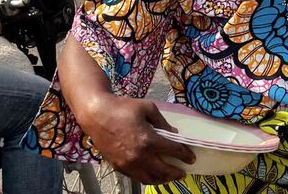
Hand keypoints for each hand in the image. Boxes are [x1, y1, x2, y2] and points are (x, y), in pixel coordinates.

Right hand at [76, 94, 195, 184]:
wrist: (96, 114)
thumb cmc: (122, 107)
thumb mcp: (148, 108)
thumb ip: (162, 122)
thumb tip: (174, 134)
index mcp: (148, 140)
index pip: (173, 151)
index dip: (185, 155)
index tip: (191, 158)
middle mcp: (139, 156)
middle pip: (164, 171)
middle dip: (176, 173)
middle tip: (183, 172)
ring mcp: (128, 164)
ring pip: (150, 179)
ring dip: (163, 179)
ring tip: (169, 176)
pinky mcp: (119, 167)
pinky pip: (137, 177)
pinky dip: (148, 177)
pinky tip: (153, 173)